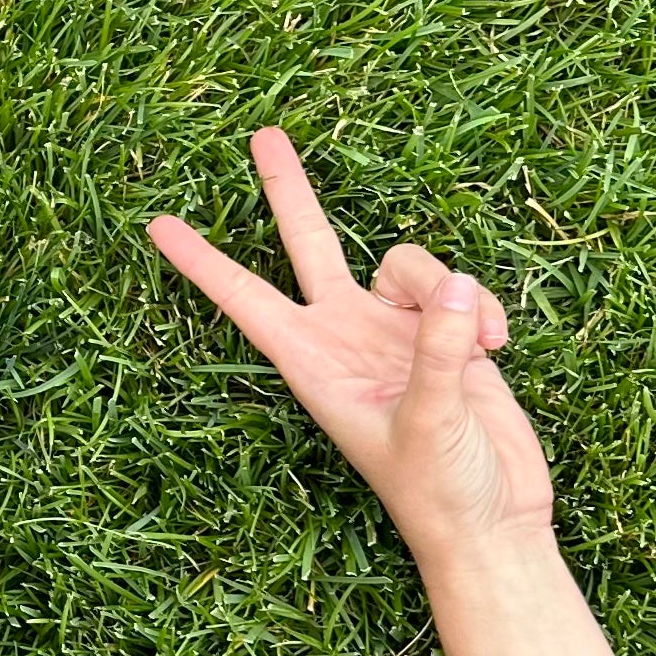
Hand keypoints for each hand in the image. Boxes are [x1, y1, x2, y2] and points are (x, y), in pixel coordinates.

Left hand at [145, 125, 554, 574]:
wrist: (493, 521)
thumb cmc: (438, 492)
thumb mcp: (427, 424)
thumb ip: (438, 353)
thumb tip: (457, 290)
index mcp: (311, 362)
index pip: (244, 300)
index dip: (201, 262)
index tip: (156, 226)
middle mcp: (344, 336)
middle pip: (309, 245)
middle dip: (289, 191)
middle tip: (263, 134)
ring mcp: (393, 331)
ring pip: (407, 262)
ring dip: (446, 291)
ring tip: (481, 346)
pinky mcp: (445, 333)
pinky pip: (457, 287)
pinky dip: (482, 309)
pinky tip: (500, 348)